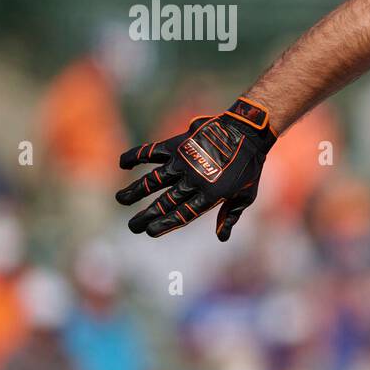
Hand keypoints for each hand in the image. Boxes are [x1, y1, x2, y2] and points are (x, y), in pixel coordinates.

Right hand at [116, 98, 275, 240]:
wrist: (247, 132)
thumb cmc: (249, 167)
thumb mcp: (246, 195)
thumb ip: (230, 215)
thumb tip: (221, 237)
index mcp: (210, 195)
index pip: (183, 215)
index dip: (165, 224)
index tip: (149, 232)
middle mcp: (193, 180)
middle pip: (164, 203)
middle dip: (146, 216)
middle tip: (132, 226)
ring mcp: (183, 162)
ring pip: (153, 180)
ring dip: (134, 190)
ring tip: (120, 199)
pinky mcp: (177, 145)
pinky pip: (152, 151)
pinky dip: (136, 155)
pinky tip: (122, 163)